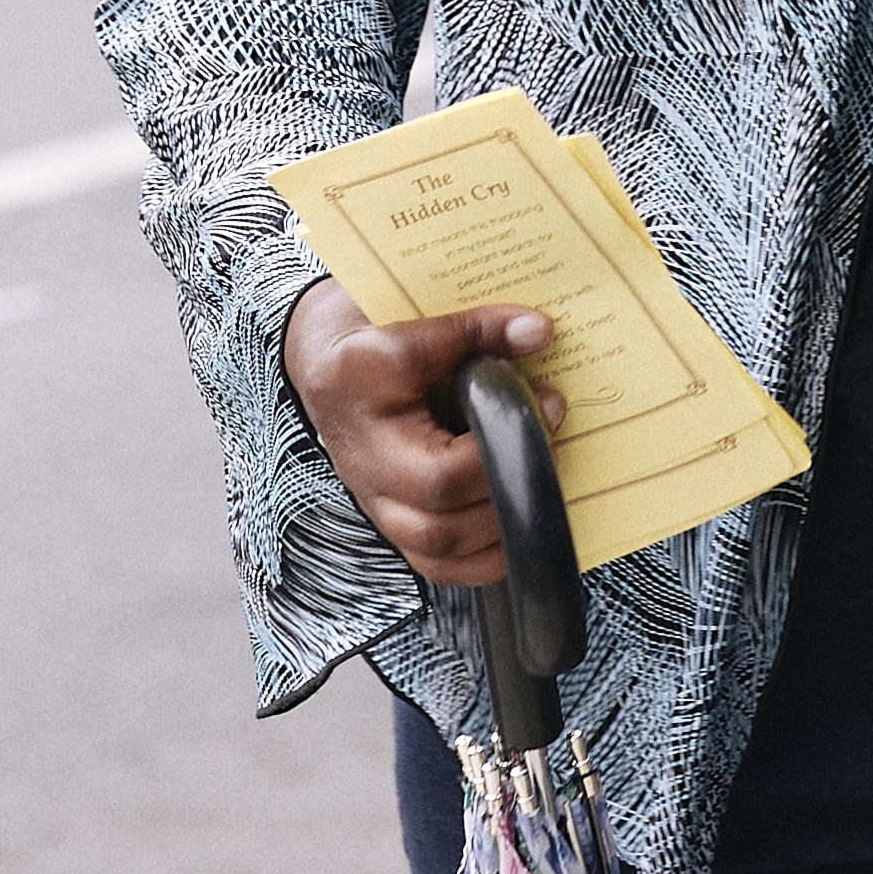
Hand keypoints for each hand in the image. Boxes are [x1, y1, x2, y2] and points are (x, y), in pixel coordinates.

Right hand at [281, 282, 564, 590]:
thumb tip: (537, 334)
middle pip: (439, 512)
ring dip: (505, 522)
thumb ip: (475, 325)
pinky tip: (523, 519)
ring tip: (542, 476)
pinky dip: (486, 555)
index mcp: (361, 395)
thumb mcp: (415, 311)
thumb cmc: (369, 329)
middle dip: (510, 482)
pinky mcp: (393, 516)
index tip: (547, 399)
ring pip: (438, 547)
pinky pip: (437, 563)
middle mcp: (365, 460)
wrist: (323, 355)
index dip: (503, 437)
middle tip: (549, 435)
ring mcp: (376, 497)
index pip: (437, 449)